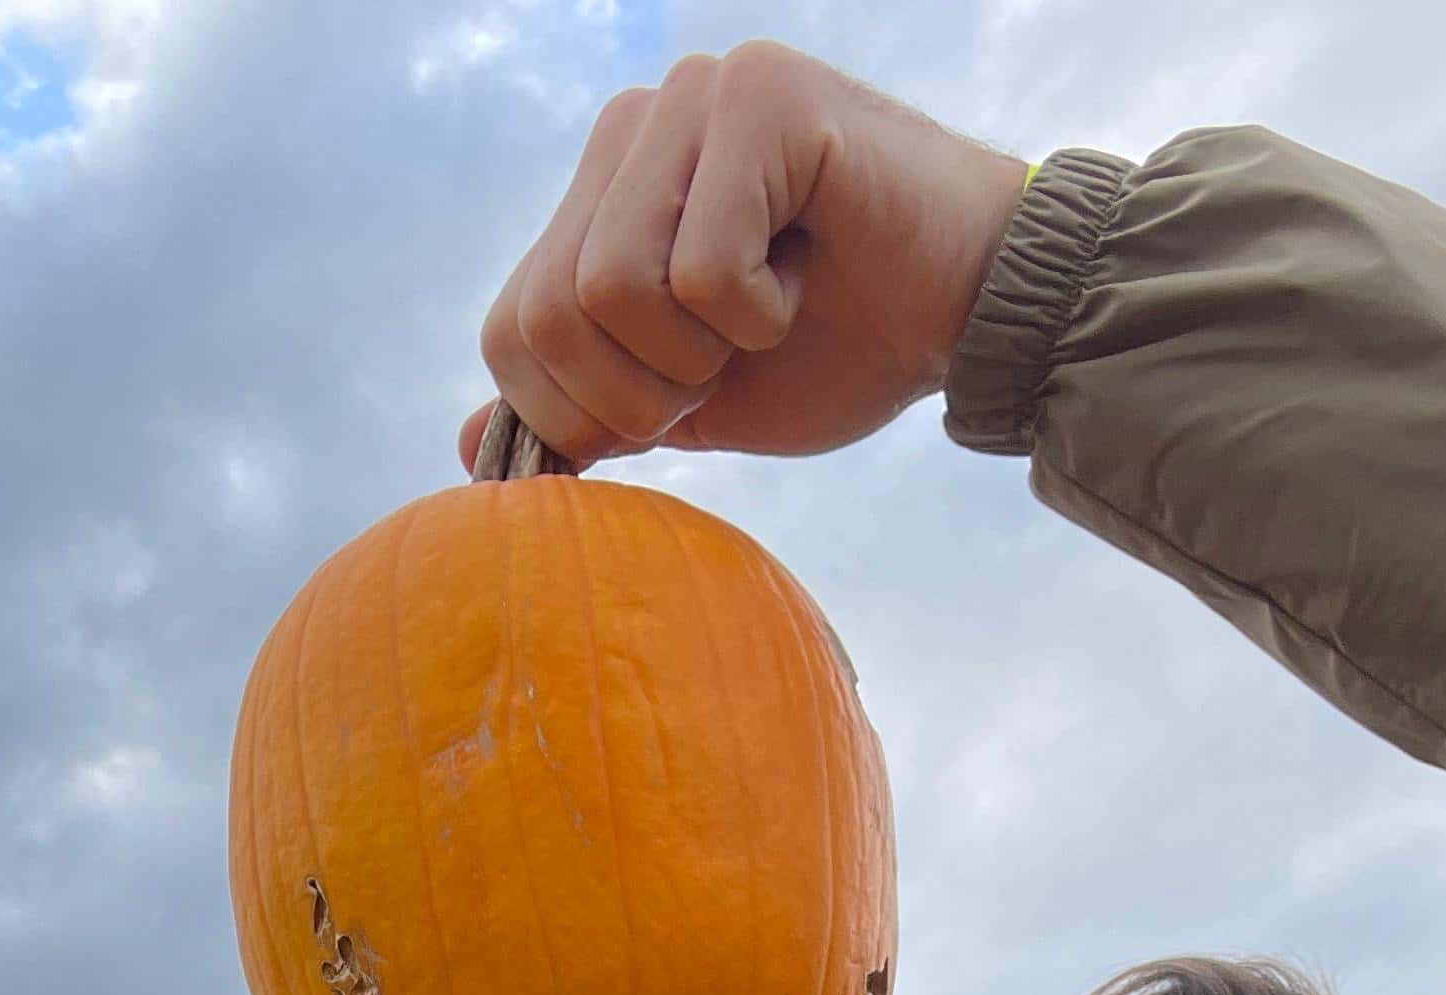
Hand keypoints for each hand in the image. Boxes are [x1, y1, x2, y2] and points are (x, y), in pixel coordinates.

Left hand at [461, 43, 1026, 471]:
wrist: (976, 314)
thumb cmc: (845, 349)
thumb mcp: (694, 401)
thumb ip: (588, 410)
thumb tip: (469, 447)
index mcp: (604, 190)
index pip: (513, 326)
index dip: (584, 411)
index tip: (683, 400)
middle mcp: (633, 124)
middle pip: (553, 313)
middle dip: (644, 390)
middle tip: (731, 360)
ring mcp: (695, 96)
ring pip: (614, 287)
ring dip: (704, 349)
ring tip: (772, 310)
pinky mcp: (760, 96)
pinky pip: (701, 267)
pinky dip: (760, 312)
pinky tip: (811, 270)